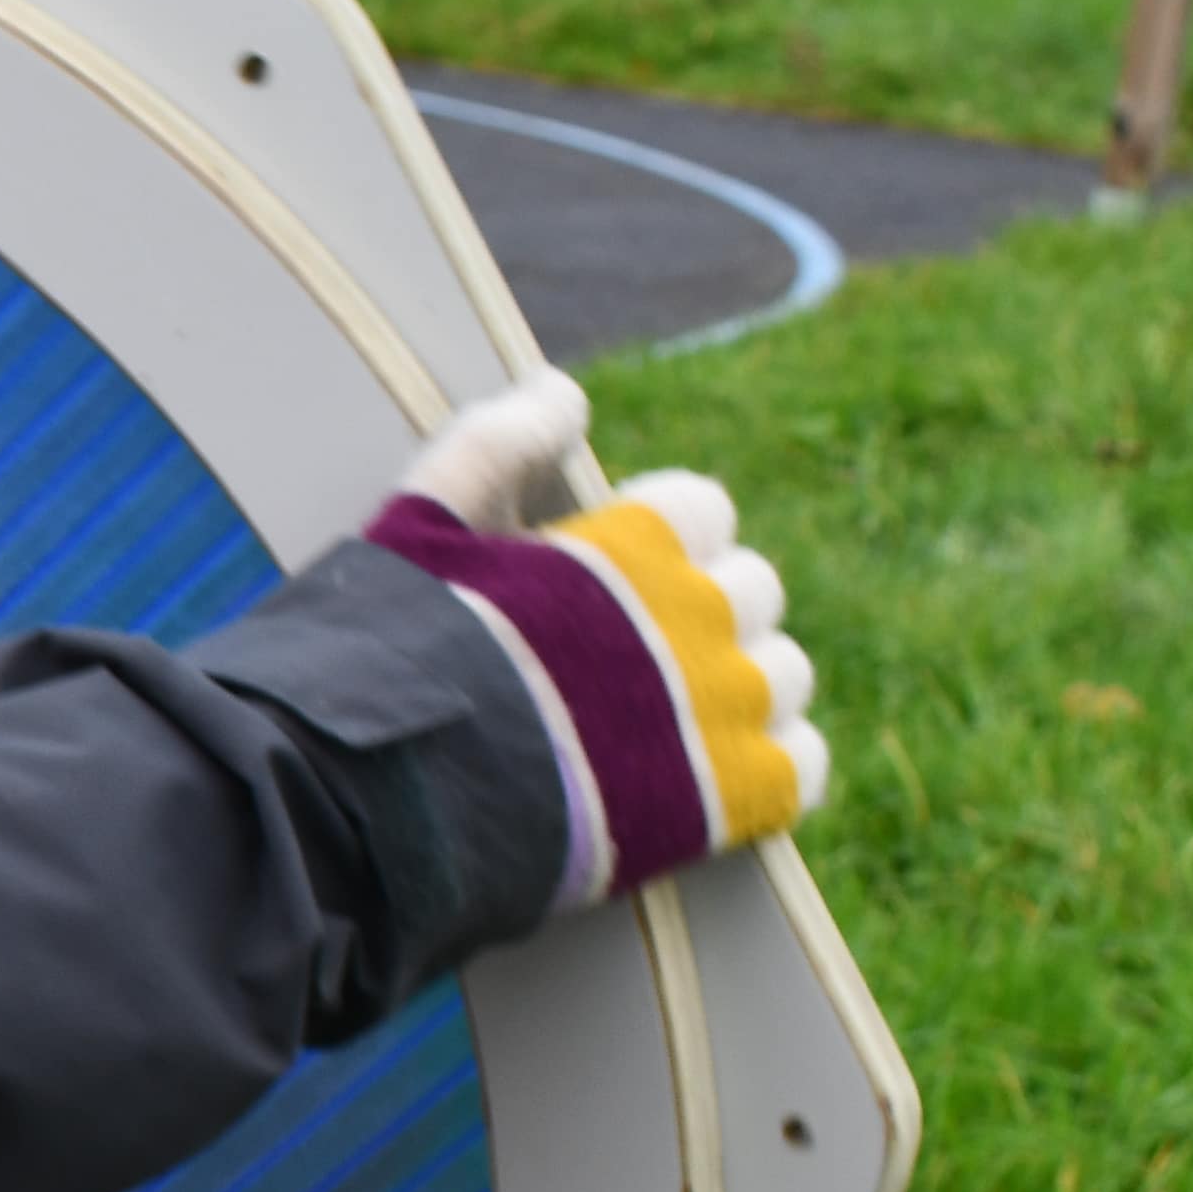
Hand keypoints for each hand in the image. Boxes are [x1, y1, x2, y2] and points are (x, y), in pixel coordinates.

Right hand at [367, 372, 826, 904]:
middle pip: (753, 590)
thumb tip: (567, 392)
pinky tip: (714, 775)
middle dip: (703, 612)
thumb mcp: (422, 523)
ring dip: (742, 688)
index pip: (704, 509)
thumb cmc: (393, 657)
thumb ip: (498, 444)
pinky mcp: (727, 800)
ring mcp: (719, 711)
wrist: (389, 798)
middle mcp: (696, 618)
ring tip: (670, 720)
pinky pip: (803, 765)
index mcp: (637, 545)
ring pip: (786, 675)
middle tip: (632, 657)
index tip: (610, 579)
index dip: (659, 539)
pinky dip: (771, 766)